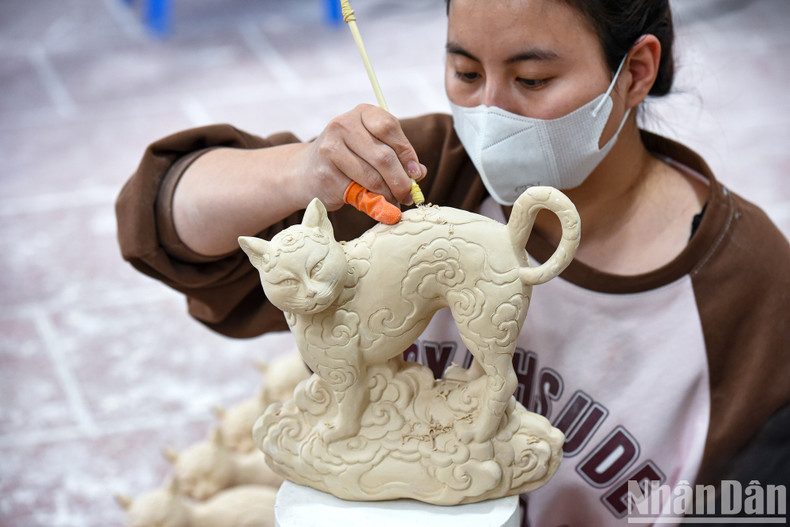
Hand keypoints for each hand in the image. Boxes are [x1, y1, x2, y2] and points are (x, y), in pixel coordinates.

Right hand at [297, 104, 426, 211]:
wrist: (306, 172)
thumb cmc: (349, 159)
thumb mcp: (373, 148)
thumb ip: (397, 156)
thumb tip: (418, 173)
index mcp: (361, 112)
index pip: (389, 127)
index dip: (407, 153)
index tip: (415, 173)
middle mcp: (342, 125)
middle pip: (384, 156)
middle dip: (401, 181)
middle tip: (408, 195)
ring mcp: (330, 149)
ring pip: (373, 177)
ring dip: (389, 194)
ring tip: (394, 201)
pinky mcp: (325, 174)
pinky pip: (358, 192)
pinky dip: (372, 202)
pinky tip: (373, 202)